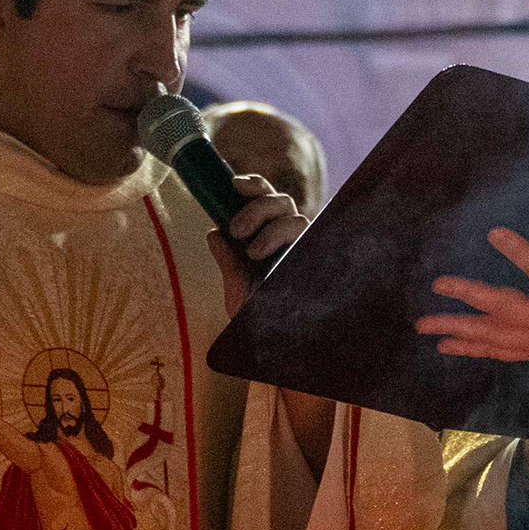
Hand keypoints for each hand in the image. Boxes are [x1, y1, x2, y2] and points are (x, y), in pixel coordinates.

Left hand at [212, 170, 306, 313]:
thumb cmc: (257, 319)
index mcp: (268, 238)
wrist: (275, 345)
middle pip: (281, 201)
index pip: (266, 198)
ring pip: (294, 215)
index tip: (233, 184)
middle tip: (236, 230)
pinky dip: (281, 236)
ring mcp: (303, 248)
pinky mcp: (314, 257)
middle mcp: (288, 240)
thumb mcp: (237, 289)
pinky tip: (265, 255)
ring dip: (269, 225)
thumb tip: (214, 233)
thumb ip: (228, 262)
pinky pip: (305, 234)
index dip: (254, 184)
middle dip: (257, 207)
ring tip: (251, 251)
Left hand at [415, 193, 528, 371]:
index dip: (519, 252)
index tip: (493, 233)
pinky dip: (471, 349)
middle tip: (440, 283)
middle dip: (470, 297)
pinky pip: (497, 352)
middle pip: (504, 309)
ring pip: (493, 336)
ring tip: (424, 324)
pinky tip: (443, 345)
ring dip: (457, 329)